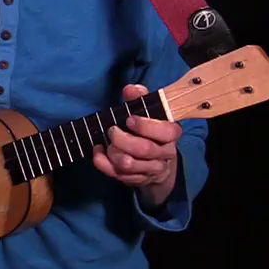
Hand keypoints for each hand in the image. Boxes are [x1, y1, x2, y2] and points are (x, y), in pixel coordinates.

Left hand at [92, 84, 182, 205]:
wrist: (158, 160)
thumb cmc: (150, 130)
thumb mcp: (148, 112)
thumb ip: (140, 98)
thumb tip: (130, 89)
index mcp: (171, 134)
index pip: (166, 132)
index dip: (146, 126)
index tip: (129, 119)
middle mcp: (164, 153)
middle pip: (144, 150)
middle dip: (123, 139)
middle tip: (112, 131)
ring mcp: (151, 169)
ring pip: (130, 165)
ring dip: (114, 153)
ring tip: (107, 143)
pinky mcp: (137, 180)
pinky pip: (118, 175)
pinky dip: (104, 164)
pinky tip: (98, 153)